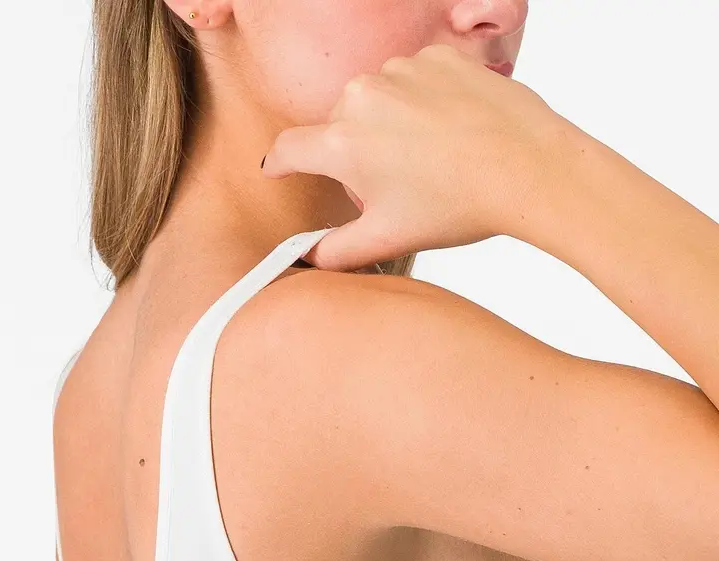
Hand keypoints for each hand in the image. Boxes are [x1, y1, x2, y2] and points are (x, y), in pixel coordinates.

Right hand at [262, 43, 568, 271]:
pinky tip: (448, 130)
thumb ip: (336, 251)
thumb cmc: (459, 204)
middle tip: (395, 185)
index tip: (279, 167)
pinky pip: (412, 81)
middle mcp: (363, 96)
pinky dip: (422, 103)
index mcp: (343, 143)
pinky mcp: (436, 56)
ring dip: (388, 125)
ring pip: (375, 102)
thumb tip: (309, 257)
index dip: (280, 163)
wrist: (528, 167)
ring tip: (429, 158)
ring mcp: (401, 71)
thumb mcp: (388, 238)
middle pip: (338, 127)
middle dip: (354, 154)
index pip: (289, 149)